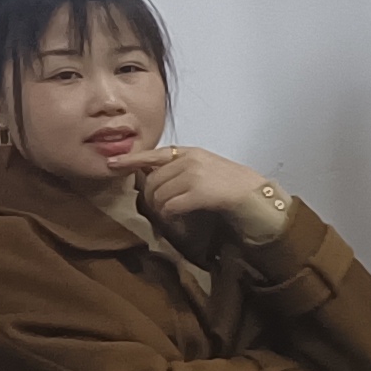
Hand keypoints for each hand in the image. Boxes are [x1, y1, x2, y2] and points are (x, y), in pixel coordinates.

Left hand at [125, 146, 294, 245]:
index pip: (153, 154)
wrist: (258, 197)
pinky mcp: (198, 192)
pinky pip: (170, 205)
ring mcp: (194, 175)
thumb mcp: (207, 169)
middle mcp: (189, 159)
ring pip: (159, 194)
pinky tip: (178, 218)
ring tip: (171, 215)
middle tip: (159, 209)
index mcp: (190, 152)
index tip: (112, 165)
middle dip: (151, 197)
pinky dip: (170, 215)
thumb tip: (154, 179)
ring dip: (160, 208)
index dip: (131, 160)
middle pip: (153, 179)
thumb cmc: (235, 187)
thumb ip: (183, 169)